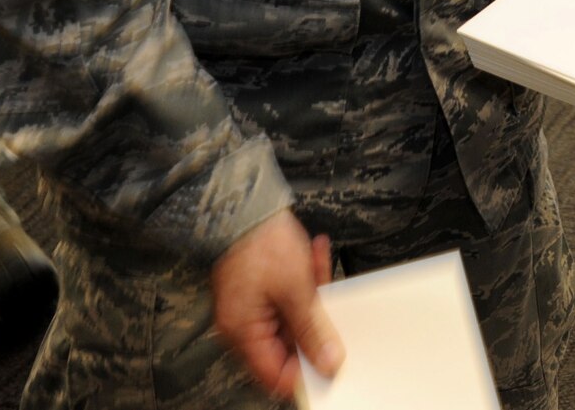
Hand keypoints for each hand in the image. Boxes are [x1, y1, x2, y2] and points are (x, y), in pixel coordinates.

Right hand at [210, 210, 341, 399]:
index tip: (331, 361)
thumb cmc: (259, 241)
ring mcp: (250, 306)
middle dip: (313, 322)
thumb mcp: (296, 289)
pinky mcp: (259, 289)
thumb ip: (312, 329)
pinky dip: (304, 280)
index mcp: (243, 332)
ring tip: (316, 264)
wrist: (244, 201)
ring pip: (292, 317)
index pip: (276, 374)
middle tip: (328, 302)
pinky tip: (314, 256)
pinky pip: (287, 298)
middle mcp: (243, 325)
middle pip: (288, 345)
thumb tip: (327, 362)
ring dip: (311, 294)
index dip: (305, 372)